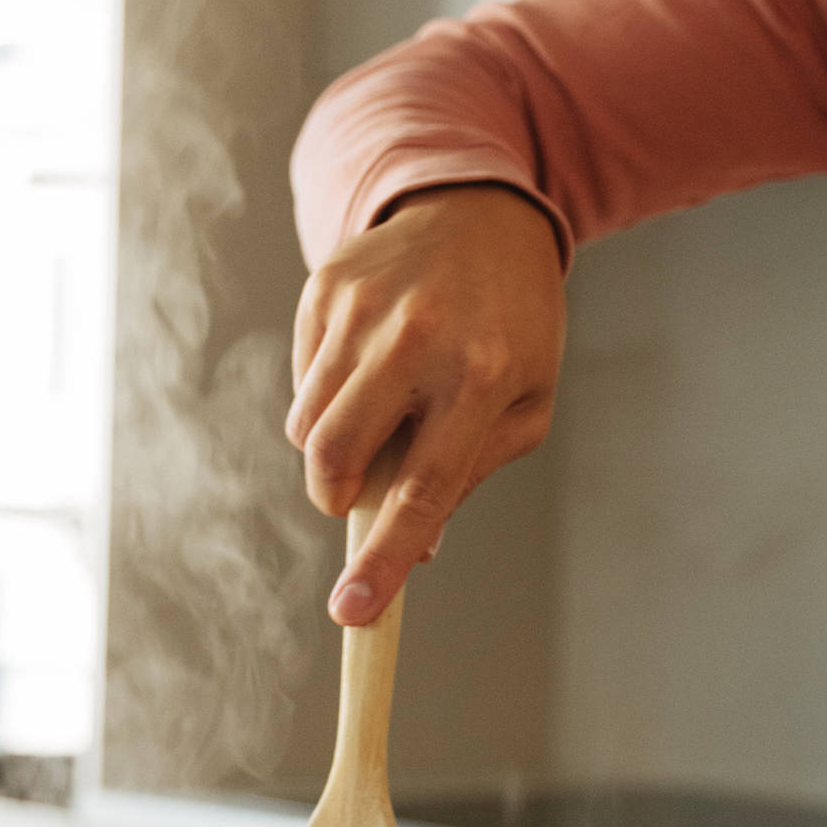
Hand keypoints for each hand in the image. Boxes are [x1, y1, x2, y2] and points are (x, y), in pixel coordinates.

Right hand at [287, 186, 565, 622]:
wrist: (481, 214)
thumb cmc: (512, 326)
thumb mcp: (525, 402)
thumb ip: (469, 474)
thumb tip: (411, 549)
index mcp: (484, 376)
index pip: (423, 489)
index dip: (384, 558)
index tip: (351, 612)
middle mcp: (418, 338)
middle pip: (335, 455)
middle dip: (335, 498)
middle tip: (356, 496)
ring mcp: (364, 307)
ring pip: (305, 425)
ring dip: (333, 445)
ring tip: (383, 407)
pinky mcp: (327, 287)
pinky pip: (301, 380)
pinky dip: (326, 395)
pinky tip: (371, 361)